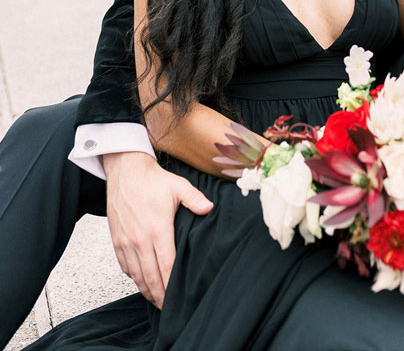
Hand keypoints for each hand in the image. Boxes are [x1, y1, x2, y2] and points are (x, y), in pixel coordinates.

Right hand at [103, 151, 212, 307]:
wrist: (126, 172)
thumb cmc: (152, 180)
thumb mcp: (178, 186)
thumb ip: (195, 199)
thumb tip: (210, 208)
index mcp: (158, 229)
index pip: (167, 265)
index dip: (172, 284)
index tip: (178, 297)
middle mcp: (140, 239)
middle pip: (151, 276)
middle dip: (160, 295)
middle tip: (169, 308)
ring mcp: (126, 242)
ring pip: (137, 275)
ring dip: (147, 290)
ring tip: (156, 301)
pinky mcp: (117, 240)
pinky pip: (125, 266)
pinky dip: (133, 278)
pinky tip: (142, 282)